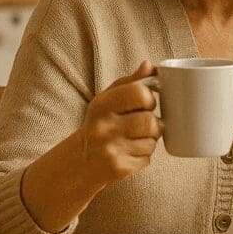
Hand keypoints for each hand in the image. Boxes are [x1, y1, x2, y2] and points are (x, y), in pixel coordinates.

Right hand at [74, 60, 163, 187]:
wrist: (79, 161)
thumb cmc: (100, 124)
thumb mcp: (108, 99)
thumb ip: (131, 81)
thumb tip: (149, 65)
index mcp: (101, 105)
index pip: (139, 92)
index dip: (149, 98)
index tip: (144, 104)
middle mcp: (103, 127)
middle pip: (150, 121)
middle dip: (153, 124)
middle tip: (142, 125)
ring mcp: (110, 149)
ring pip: (152, 141)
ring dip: (149, 140)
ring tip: (134, 139)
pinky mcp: (118, 168)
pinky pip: (147, 159)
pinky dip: (143, 156)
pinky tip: (128, 153)